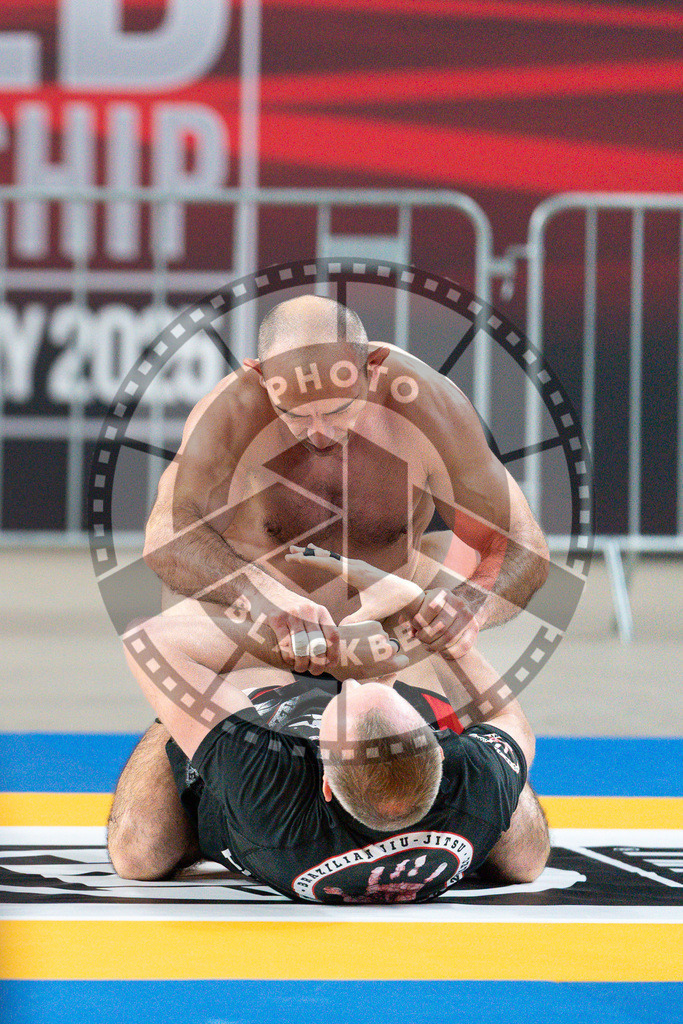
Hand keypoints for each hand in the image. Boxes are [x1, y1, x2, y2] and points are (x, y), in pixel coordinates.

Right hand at [235, 586, 339, 675]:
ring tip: (300, 668)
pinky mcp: (276, 619)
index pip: (333, 636)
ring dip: (302, 664)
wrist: (266, 590)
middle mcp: (308, 611)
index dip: (333, 654)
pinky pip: (286, 645)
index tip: (330, 666)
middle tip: (314, 671)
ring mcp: (292, 614)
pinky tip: (288, 660)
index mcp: (320, 611)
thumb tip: (328, 656)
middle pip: (318, 645)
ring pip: (302, 648)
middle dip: (317, 664)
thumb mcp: (308, 612)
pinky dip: (288, 658)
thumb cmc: (289, 608)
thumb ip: (318, 628)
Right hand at [285, 544, 423, 624]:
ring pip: (332, 556)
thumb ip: (356, 621)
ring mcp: (358, 566)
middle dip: (308, 554)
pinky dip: (326, 557)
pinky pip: (338, 560)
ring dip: (316, 554)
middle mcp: (355, 565)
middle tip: (289, 552)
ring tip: (301, 550)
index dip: (309, 561)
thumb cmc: (392, 602)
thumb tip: (340, 629)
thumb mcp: (374, 612)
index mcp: (355, 572)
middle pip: (327, 556)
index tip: (293, 558)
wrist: (409, 594)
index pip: (327, 563)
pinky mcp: (360, 569)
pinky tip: (321, 555)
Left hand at [336, 620, 408, 679]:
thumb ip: (381, 676)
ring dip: (376, 640)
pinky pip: (376, 629)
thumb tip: (391, 674)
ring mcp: (383, 635)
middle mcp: (389, 649)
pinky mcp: (374, 624)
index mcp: (390, 664)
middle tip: (368, 653)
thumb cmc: (344, 668)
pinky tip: (357, 637)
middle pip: (393, 649)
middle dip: (384, 650)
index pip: (403, 661)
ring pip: (383, 638)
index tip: (384, 661)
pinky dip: (369, 631)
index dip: (394, 661)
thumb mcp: (364, 679)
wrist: (330, 649)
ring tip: (359, 645)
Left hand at [410, 587, 483, 658]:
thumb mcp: (420, 609)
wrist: (455, 618)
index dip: (419, 621)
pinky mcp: (474, 628)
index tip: (416, 627)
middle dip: (426, 637)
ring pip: (449, 637)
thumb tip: (405, 626)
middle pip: (440, 625)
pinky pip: (461, 646)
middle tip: (421, 639)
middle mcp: (457, 602)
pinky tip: (441, 651)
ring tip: (428, 645)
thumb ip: (410, 615)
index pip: (431, 606)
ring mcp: (468, 615)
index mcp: (442, 593)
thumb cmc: (431, 614)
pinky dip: (448, 652)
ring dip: (435, 646)